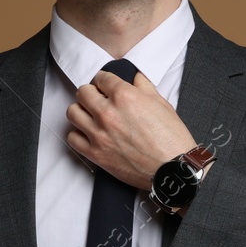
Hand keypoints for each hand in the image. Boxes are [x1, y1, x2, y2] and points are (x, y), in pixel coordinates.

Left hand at [66, 68, 195, 189]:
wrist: (173, 168)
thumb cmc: (171, 139)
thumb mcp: (161, 104)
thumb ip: (144, 87)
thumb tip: (136, 78)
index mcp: (124, 96)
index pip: (102, 78)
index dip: (105, 80)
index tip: (106, 86)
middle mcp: (108, 113)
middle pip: (83, 92)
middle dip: (91, 93)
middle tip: (97, 99)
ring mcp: (99, 134)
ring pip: (73, 113)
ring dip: (81, 111)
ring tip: (90, 115)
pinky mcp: (95, 153)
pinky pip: (72, 138)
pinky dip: (78, 134)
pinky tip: (88, 134)